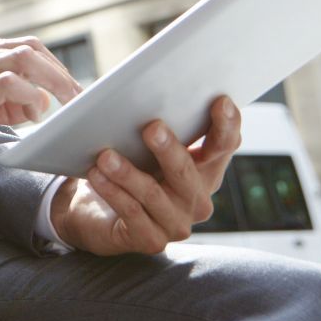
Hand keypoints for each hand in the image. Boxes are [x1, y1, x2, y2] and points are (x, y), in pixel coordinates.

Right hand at [0, 38, 80, 182]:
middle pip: (29, 47)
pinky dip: (30, 95)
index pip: (21, 46)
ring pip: (23, 58)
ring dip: (53, 82)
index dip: (52, 66)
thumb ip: (0, 101)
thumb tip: (36, 102)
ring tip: (64, 106)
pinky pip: (8, 82)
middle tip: (77, 97)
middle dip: (60, 71)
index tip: (68, 88)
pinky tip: (32, 115)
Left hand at [51, 95, 242, 255]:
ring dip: (129, 173)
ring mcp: (176, 223)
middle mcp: (196, 198)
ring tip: (105, 155)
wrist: (93, 211)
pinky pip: (132, 213)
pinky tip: (96, 176)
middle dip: (171, 149)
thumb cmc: (123, 165)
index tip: (220, 101)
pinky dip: (114, 192)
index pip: (224, 146)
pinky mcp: (151, 240)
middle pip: (188, 172)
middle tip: (152, 127)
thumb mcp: (132, 140)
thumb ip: (132, 115)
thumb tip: (98, 81)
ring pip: (155, 194)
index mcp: (203, 168)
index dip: (226, 125)